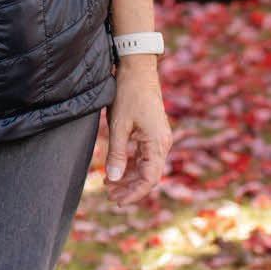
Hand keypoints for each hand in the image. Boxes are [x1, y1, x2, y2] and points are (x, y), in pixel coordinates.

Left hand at [101, 60, 171, 206]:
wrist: (137, 68)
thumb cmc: (128, 94)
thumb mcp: (119, 125)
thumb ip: (117, 154)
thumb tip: (113, 179)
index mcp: (158, 144)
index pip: (149, 179)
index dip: (133, 193)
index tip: (117, 201)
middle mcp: (162, 143)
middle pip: (148, 176)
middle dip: (129, 188)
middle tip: (109, 195)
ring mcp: (159, 138)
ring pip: (145, 167)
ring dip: (128, 177)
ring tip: (108, 184)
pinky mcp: (152, 132)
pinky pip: (144, 156)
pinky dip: (130, 164)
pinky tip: (116, 169)